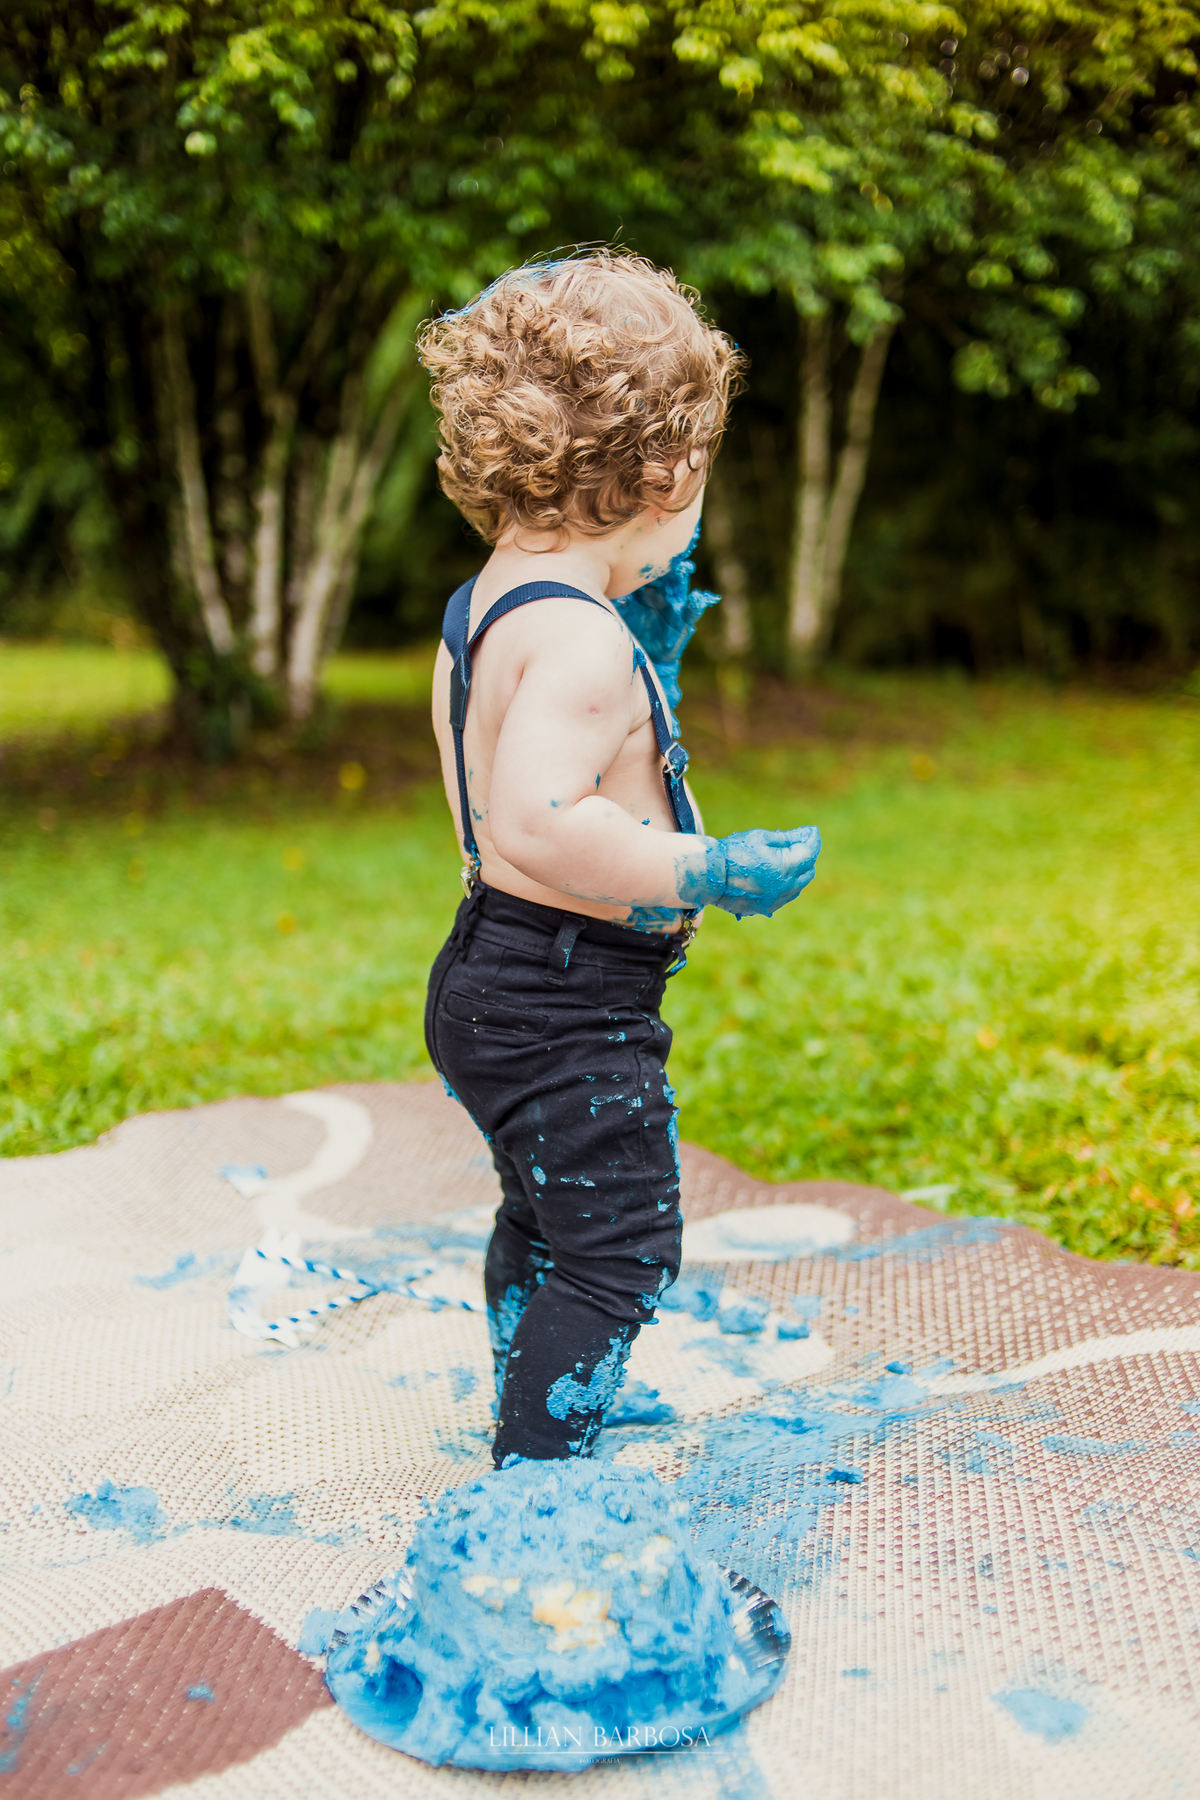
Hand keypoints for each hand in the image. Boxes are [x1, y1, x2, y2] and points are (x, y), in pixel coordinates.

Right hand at [684, 827, 820, 918]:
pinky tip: (777, 876)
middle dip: (807, 856)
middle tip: (799, 843)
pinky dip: (788, 885)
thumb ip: (786, 838)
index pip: (809, 853)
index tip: (812, 831)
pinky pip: (786, 897)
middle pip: (808, 871)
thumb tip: (805, 834)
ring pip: (799, 886)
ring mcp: (776, 900)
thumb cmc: (733, 852)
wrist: (709, 876)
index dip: (812, 840)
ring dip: (798, 872)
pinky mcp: (766, 908)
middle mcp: (784, 887)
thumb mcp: (760, 838)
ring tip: (787, 859)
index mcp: (784, 868)